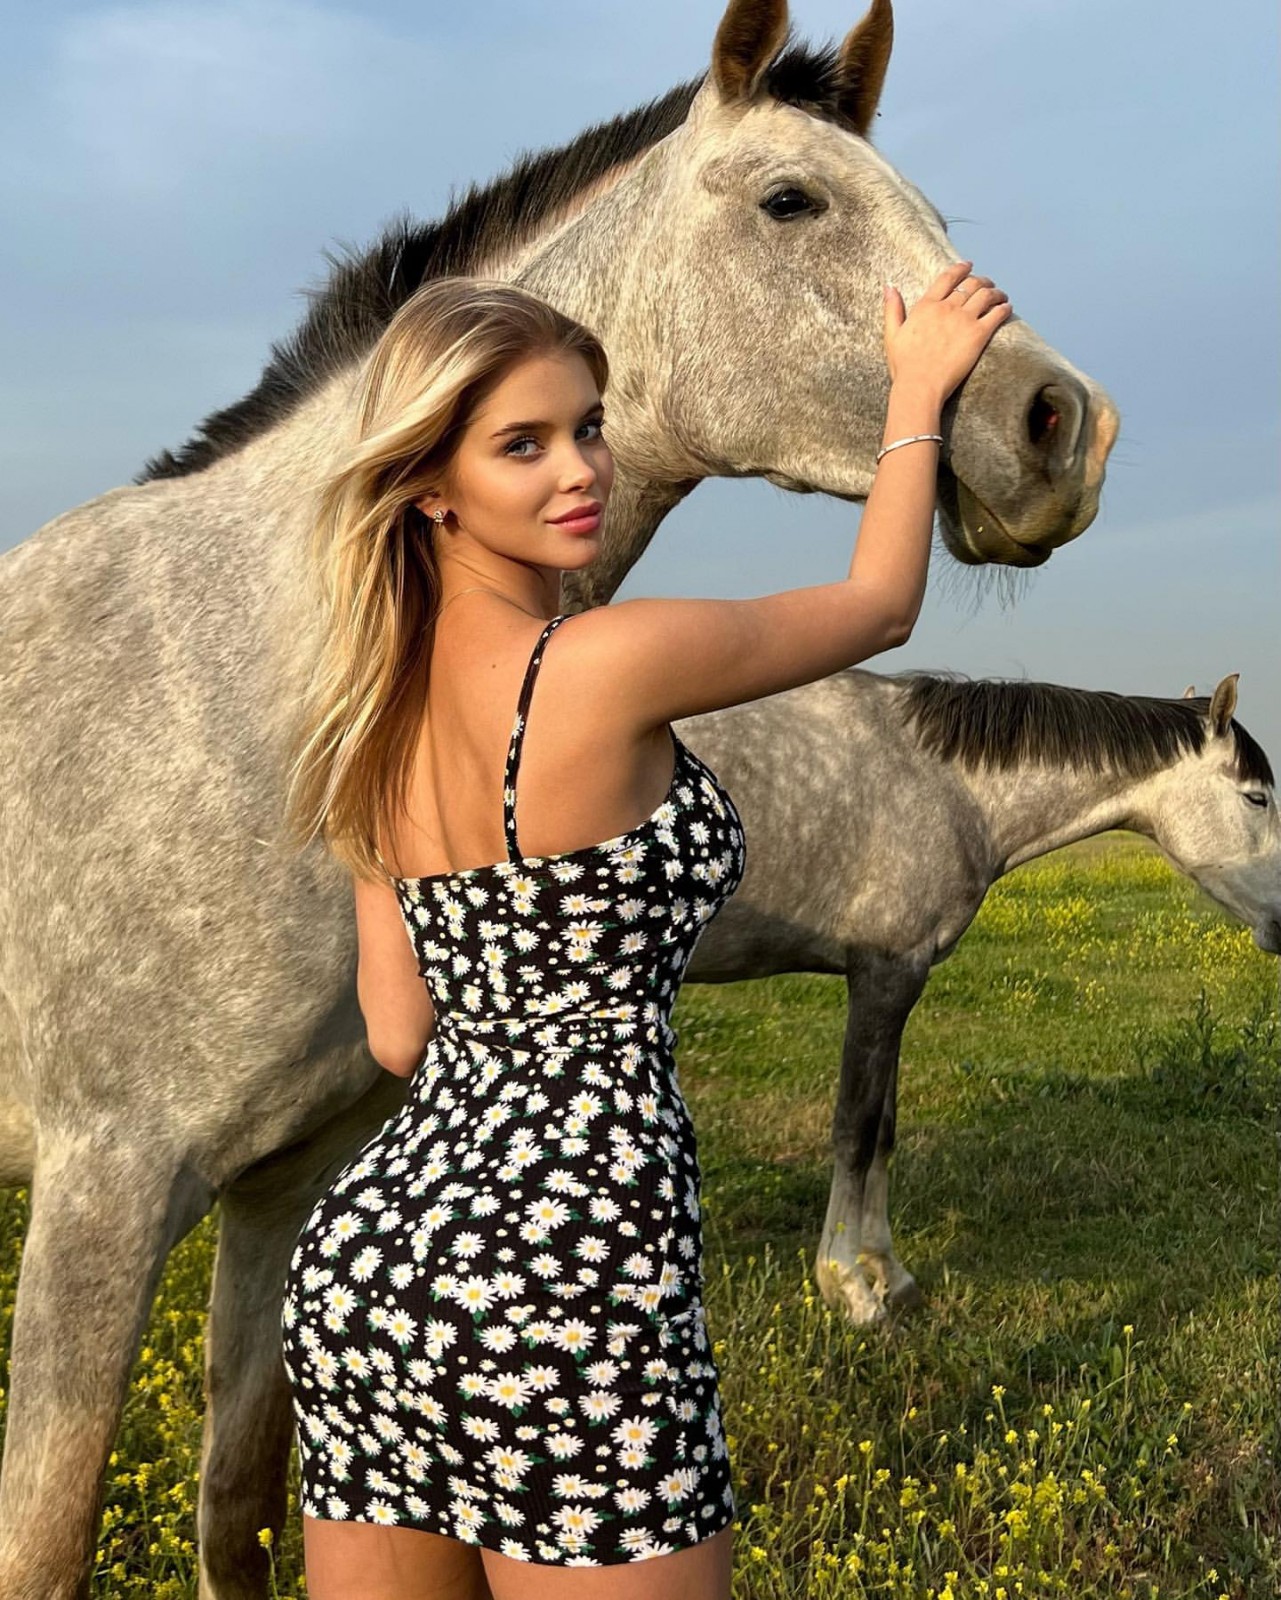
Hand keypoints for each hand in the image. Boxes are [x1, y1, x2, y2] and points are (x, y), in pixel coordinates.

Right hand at [883, 261, 1011, 404]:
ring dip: (996, 293)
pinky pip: (997, 314)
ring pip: (987, 295)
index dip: (961, 268)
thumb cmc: (904, 366)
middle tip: (988, 285)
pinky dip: (1004, 308)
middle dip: (982, 281)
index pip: (947, 278)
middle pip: (971, 284)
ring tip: (1001, 296)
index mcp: (926, 306)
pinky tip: (1007, 309)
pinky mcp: (978, 335)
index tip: (969, 265)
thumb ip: (892, 309)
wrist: (920, 386)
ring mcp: (964, 320)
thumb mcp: (892, 335)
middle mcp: (946, 308)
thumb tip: (889, 287)